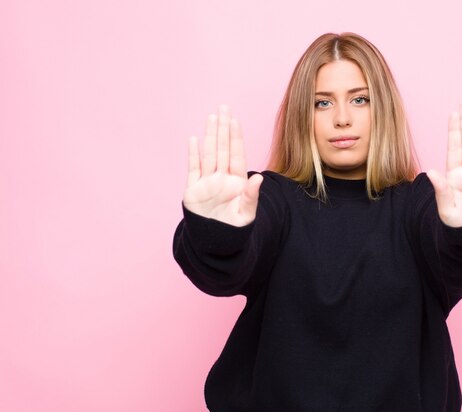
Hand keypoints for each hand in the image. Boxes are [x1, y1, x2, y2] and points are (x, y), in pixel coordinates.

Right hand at [183, 105, 262, 226]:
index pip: (236, 154)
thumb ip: (251, 196)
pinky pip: (193, 169)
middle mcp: (222, 178)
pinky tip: (194, 139)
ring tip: (211, 118)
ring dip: (210, 136)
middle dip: (223, 128)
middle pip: (222, 149)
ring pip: (208, 154)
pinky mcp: (193, 190)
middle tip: (223, 108)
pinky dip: (193, 154)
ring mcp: (207, 182)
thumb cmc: (234, 230)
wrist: (216, 244)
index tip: (235, 120)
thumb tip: (258, 177)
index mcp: (237, 182)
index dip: (235, 137)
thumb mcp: (246, 214)